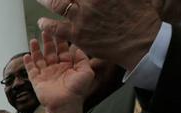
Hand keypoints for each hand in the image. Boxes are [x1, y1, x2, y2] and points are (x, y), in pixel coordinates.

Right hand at [23, 33, 93, 112]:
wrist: (66, 105)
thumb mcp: (86, 72)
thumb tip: (77, 47)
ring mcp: (46, 74)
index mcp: (67, 65)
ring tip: (34, 40)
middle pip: (50, 51)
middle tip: (45, 30)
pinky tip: (26, 55)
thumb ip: (82, 59)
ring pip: (39, 59)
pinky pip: (31, 70)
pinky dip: (28, 63)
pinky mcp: (37, 81)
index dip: (60, 40)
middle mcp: (56, 68)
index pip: (62, 49)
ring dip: (36, 49)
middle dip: (48, 41)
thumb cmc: (77, 90)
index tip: (57, 29)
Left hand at [36, 0, 160, 70]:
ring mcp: (82, 16)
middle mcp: (89, 1)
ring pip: (57, 4)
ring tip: (41, 0)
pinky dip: (46, 24)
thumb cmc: (138, 15)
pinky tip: (42, 23)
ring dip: (46, 1)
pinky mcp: (78, 34)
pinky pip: (56, 28)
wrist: (140, 41)